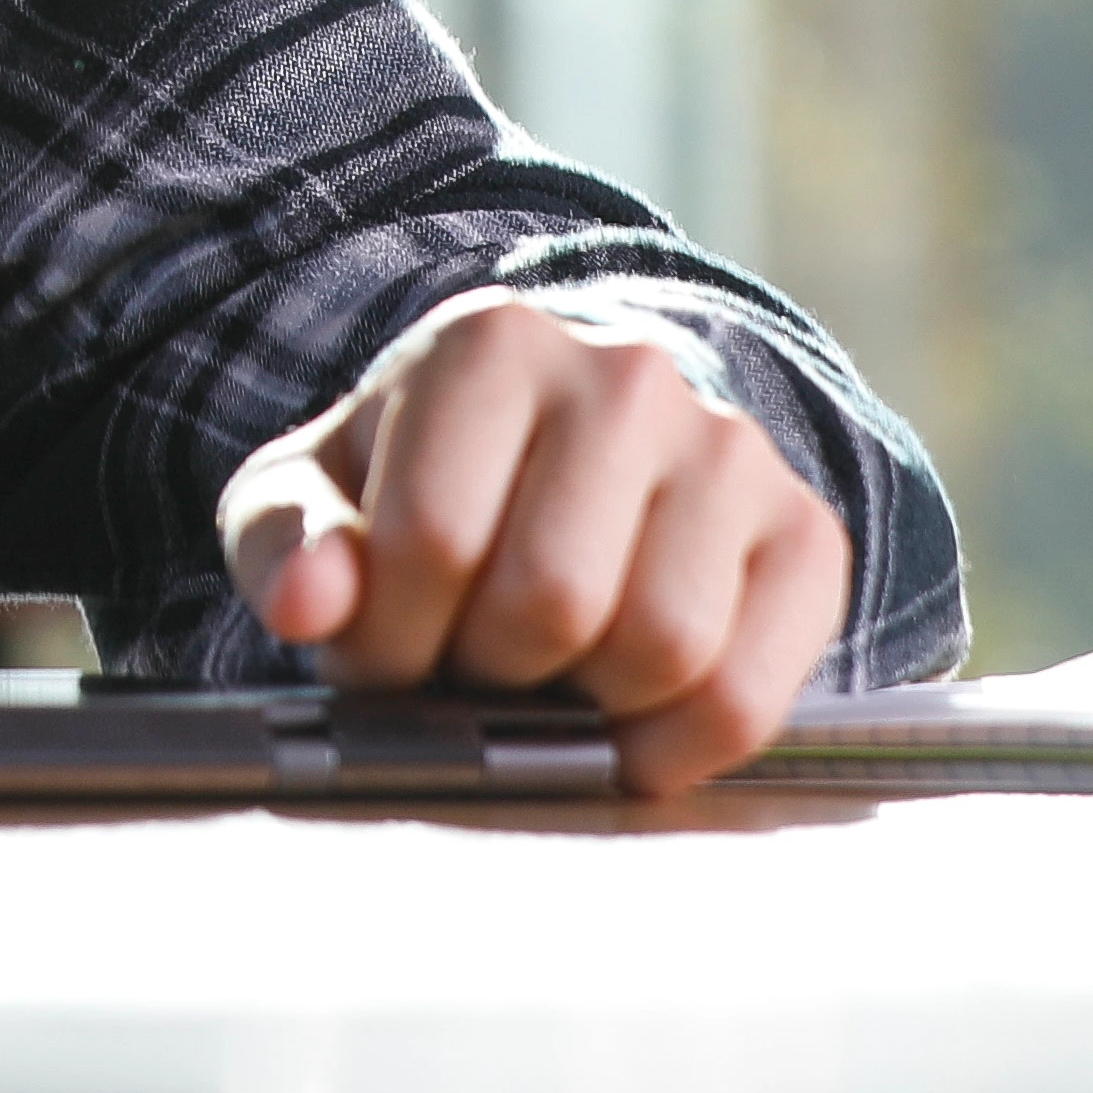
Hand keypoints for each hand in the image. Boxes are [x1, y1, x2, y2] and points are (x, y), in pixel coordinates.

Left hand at [215, 289, 849, 796]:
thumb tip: (313, 605)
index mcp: (493, 343)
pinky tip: (622, 727)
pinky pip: (746, 696)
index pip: (436, 538)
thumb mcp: (319, 491)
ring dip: (583, 708)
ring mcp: (732, 450)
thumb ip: (287, 539)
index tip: (383, 648)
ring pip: (663, 648)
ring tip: (544, 673)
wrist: (564, 451)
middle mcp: (630, 375)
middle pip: (555, 600)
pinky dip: (675, 748)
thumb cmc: (423, 481)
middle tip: (467, 663)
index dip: (393, 637)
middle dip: (487, 671)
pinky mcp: (806, 535)